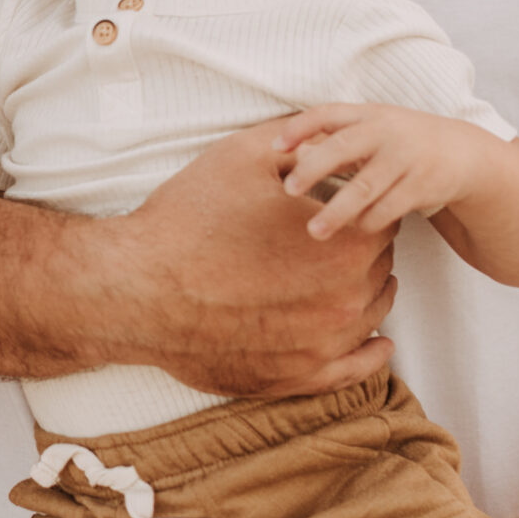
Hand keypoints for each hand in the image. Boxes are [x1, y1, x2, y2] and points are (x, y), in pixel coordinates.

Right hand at [122, 121, 395, 398]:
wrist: (137, 289)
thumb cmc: (188, 221)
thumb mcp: (244, 157)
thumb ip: (301, 143)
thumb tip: (330, 141)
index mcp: (344, 243)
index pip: (381, 219)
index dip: (362, 205)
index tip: (346, 202)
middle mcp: (345, 298)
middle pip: (379, 267)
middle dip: (363, 248)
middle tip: (335, 236)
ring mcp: (323, 344)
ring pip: (370, 314)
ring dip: (365, 293)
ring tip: (346, 277)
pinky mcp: (296, 376)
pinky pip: (354, 370)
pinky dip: (371, 355)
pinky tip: (377, 343)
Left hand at [274, 103, 480, 238]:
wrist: (463, 153)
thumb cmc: (402, 143)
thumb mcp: (374, 129)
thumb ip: (335, 138)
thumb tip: (287, 151)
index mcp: (368, 115)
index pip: (327, 113)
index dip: (300, 128)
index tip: (275, 148)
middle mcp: (386, 132)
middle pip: (341, 148)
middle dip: (311, 170)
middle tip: (288, 190)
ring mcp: (406, 158)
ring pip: (363, 188)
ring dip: (336, 212)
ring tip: (314, 231)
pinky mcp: (422, 185)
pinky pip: (387, 209)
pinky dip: (368, 222)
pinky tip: (357, 228)